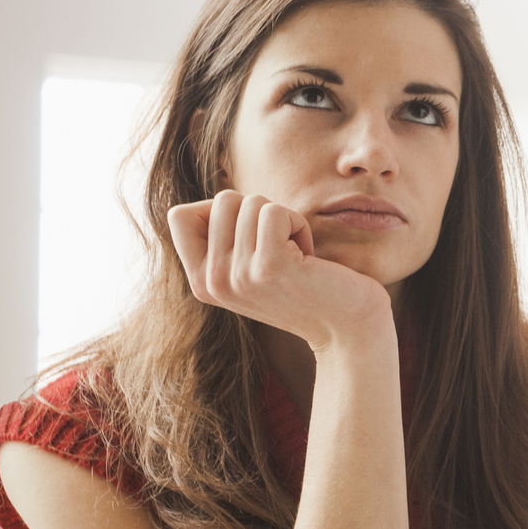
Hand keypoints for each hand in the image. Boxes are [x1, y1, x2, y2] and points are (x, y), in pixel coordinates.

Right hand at [166, 190, 392, 351]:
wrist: (348, 329)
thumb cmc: (307, 289)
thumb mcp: (251, 269)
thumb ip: (226, 243)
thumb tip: (221, 199)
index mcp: (201, 282)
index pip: (179, 215)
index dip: (219, 209)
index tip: (251, 234)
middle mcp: (212, 282)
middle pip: (222, 200)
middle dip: (260, 212)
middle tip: (282, 247)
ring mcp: (238, 275)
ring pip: (251, 201)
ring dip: (284, 220)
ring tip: (297, 256)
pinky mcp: (269, 265)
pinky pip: (275, 211)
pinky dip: (299, 224)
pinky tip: (308, 257)